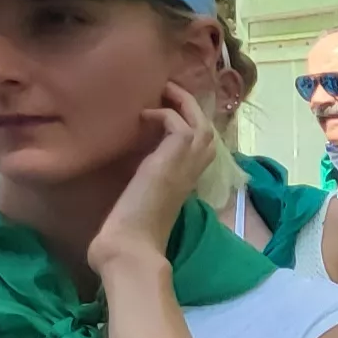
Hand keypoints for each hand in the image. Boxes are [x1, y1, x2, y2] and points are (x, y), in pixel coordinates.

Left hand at [88, 81, 213, 278]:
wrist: (131, 246)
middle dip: (191, 108)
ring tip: (163, 92)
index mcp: (185, 183)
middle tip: (168, 93)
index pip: (201, 148)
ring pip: (201, 123)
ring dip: (183, 104)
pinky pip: (179, 125)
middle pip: (207, 130)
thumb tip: (130, 177)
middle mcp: (192, 172)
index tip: (168, 113)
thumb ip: (144, 185)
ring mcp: (186, 166)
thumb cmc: (129, 235)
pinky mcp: (172, 160)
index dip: (189, 127)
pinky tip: (143, 116)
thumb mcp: (141, 202)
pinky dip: (164, 114)